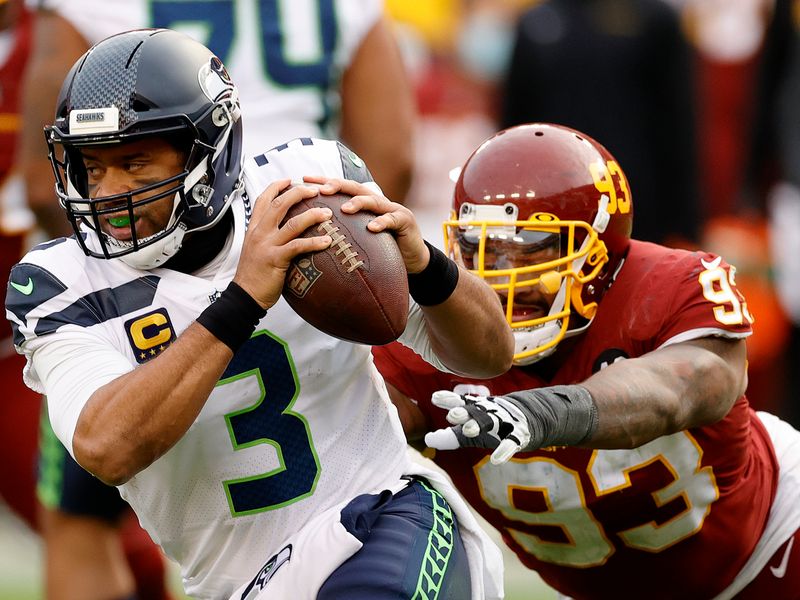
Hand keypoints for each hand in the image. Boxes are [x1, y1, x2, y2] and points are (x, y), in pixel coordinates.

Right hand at [233, 179, 332, 309]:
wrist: (244, 295)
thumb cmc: (253, 274)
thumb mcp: (256, 248)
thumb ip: (267, 236)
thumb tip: (284, 229)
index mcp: (254, 228)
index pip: (263, 199)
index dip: (277, 186)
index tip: (290, 179)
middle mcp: (259, 232)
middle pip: (280, 204)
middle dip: (299, 193)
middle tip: (315, 190)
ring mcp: (267, 245)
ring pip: (292, 223)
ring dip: (312, 215)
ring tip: (327, 213)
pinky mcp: (276, 259)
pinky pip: (298, 246)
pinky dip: (314, 242)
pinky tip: (328, 241)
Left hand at [303, 176, 430, 273]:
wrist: (413, 259)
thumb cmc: (383, 248)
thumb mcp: (360, 238)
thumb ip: (343, 231)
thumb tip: (311, 235)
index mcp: (364, 203)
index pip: (342, 188)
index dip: (324, 182)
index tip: (305, 180)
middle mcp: (377, 202)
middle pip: (356, 188)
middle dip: (338, 186)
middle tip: (322, 189)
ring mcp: (393, 210)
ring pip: (373, 201)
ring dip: (358, 203)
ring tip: (344, 208)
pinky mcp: (405, 221)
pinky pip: (392, 220)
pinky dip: (382, 222)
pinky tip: (371, 227)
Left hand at [424, 390, 532, 464]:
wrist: (527, 419)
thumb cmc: (491, 425)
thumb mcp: (471, 431)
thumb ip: (450, 436)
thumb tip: (427, 440)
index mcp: (476, 409)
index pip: (459, 402)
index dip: (448, 400)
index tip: (434, 397)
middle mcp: (488, 413)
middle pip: (473, 411)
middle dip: (463, 412)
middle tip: (451, 415)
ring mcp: (504, 422)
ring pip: (490, 422)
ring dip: (479, 425)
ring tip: (468, 430)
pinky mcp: (518, 435)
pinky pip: (511, 442)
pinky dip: (504, 450)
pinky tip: (496, 460)